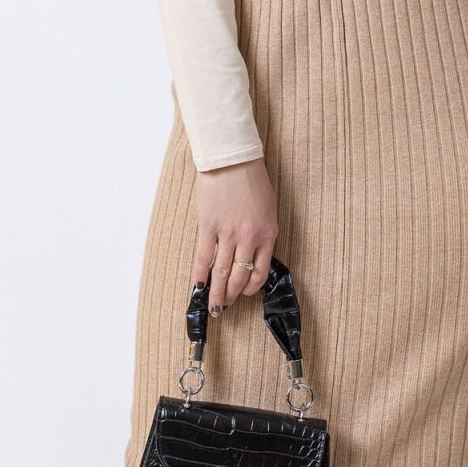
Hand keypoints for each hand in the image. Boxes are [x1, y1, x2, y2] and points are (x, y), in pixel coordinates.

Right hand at [194, 156, 278, 315]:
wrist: (232, 159)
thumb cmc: (252, 180)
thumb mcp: (268, 209)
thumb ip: (263, 233)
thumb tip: (253, 256)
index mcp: (267, 233)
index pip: (260, 272)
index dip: (252, 289)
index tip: (245, 295)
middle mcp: (249, 237)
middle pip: (240, 277)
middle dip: (232, 296)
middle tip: (225, 307)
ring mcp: (227, 233)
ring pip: (222, 272)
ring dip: (217, 292)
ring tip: (213, 306)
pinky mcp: (208, 226)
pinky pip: (203, 257)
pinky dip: (200, 274)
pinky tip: (199, 285)